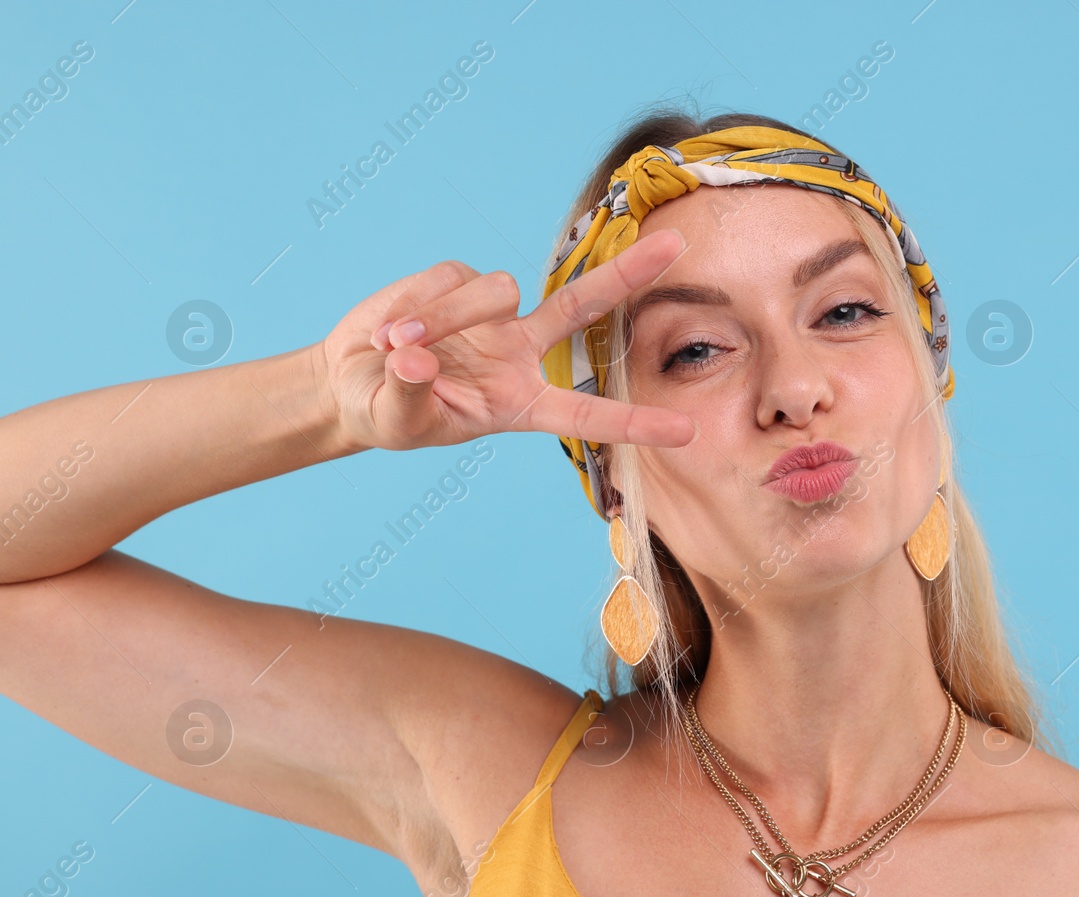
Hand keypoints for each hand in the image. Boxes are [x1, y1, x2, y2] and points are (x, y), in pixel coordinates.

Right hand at [313, 228, 695, 452]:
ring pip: (497, 290)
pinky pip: (452, 278)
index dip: (637, 425)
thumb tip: (418, 361)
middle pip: (583, 306)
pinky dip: (419, 302)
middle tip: (677, 243)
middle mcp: (521, 354)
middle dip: (628, 272)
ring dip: (445, 316)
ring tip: (395, 345)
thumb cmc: (384, 412)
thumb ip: (410, 396)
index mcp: (521, 404)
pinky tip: (391, 328)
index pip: (588, 415)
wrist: (349, 379)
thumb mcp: (395, 420)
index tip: (688, 431)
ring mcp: (494, 314)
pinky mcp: (459, 281)